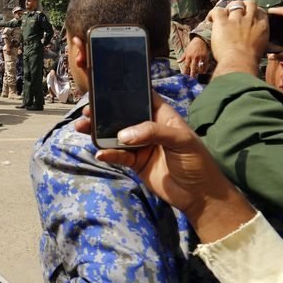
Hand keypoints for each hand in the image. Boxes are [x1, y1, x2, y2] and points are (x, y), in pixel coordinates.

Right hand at [75, 92, 254, 242]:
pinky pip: (118, 156)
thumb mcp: (180, 140)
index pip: (142, 97)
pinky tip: (99, 154)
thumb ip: (152, 132)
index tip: (104, 86)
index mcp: (162, 115)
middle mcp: (148, 127)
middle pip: (123, 116)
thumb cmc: (196, 161)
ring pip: (116, 135)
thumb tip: (123, 135)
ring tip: (82, 127)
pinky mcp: (135, 163)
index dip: (125, 91)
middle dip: (104, 112)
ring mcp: (141, 145)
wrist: (200, 196)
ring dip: (99, 132)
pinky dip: (108, 154)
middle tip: (87, 111)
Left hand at [178, 37, 209, 76]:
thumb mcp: (186, 50)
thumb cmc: (192, 45)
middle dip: (192, 74)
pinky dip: (204, 69)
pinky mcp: (206, 57)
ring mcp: (200, 57)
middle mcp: (194, 57)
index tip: (184, 76)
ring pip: (200, 67)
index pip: (186, 65)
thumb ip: (183, 57)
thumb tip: (178, 61)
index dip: (185, 71)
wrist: (200, 40)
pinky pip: (205, 64)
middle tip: (192, 79)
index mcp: (188, 56)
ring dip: (199, 72)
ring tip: (198, 75)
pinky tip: (203, 71)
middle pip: (193, 68)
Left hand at [208, 0, 268, 77]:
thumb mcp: (262, 46)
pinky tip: (211, 20)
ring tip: (224, 16)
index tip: (248, 16)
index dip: (253, 12)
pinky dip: (212, 13)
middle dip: (244, 5)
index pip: (260, 10)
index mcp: (262, 25)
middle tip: (236, 12)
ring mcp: (236, 19)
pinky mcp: (223, 22)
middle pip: (250, 3)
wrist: (240, 62)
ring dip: (229, 8)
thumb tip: (256, 37)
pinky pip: (217, 10)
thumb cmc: (250, 60)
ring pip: (235, 4)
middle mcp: (250, 19)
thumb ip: (259, 37)